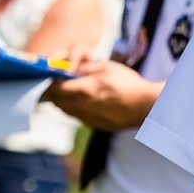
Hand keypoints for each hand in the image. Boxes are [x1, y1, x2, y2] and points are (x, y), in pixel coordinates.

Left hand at [44, 60, 162, 130]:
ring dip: (62, 100)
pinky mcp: (93, 125)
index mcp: (83, 90)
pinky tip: (84, 100)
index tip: (47, 75)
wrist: (146, 107)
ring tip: (70, 90)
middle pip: (55, 101)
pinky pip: (76, 116)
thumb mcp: (105, 67)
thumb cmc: (128, 84)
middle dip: (52, 91)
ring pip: (64, 110)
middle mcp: (81, 107)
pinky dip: (74, 107)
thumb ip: (82, 69)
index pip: (52, 88)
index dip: (47, 81)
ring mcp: (86, 118)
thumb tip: (66, 70)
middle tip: (56, 81)